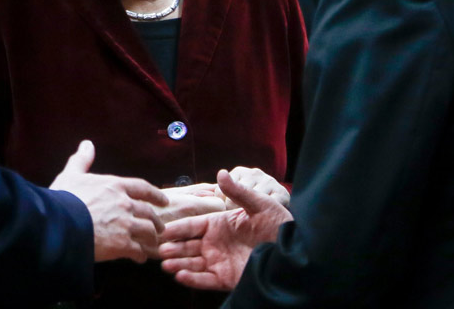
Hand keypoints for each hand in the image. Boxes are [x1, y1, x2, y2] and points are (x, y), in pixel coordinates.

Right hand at [50, 140, 168, 262]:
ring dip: (151, 238)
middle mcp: (125, 204)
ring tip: (152, 243)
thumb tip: (87, 144)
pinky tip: (139, 258)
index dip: (155, 195)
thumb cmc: (63, 199)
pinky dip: (140, 255)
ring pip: (147, 231)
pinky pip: (138, 250)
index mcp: (115, 186)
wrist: (59, 225)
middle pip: (149, 212)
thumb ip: (82, 160)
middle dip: (156, 220)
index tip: (164, 200)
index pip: (143, 188)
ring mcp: (125, 225)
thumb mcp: (72, 175)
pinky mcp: (121, 245)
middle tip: (159, 227)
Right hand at [158, 169, 292, 290]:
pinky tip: (180, 275)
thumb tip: (221, 172)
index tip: (162, 229)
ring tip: (166, 265)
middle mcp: (215, 243)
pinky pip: (205, 280)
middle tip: (160, 249)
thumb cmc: (278, 224)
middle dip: (173, 247)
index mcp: (219, 224)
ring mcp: (219, 261)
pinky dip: (192, 279)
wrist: (293, 250)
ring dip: (178, 264)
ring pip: (192, 263)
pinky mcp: (226, 278)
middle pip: (187, 245)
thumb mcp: (259, 204)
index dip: (178, 227)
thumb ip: (238, 192)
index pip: (192, 225)